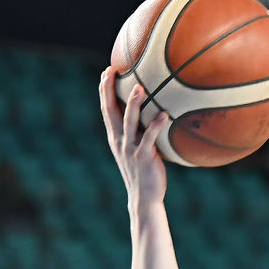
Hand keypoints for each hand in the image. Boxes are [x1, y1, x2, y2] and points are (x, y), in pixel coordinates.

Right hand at [99, 66, 169, 206]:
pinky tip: (164, 115)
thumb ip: (138, 133)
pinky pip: (149, 138)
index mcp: (115, 138)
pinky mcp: (144, 157)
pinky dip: (156, 126)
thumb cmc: (144, 173)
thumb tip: (152, 115)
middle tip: (110, 70)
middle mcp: (119, 141)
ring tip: (138, 87)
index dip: (104, 90)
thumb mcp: (136, 150)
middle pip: (110, 111)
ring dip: (132, 104)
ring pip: (128, 122)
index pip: (106, 110)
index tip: (106, 72)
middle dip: (108, 90)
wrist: (144, 198)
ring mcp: (130, 149)